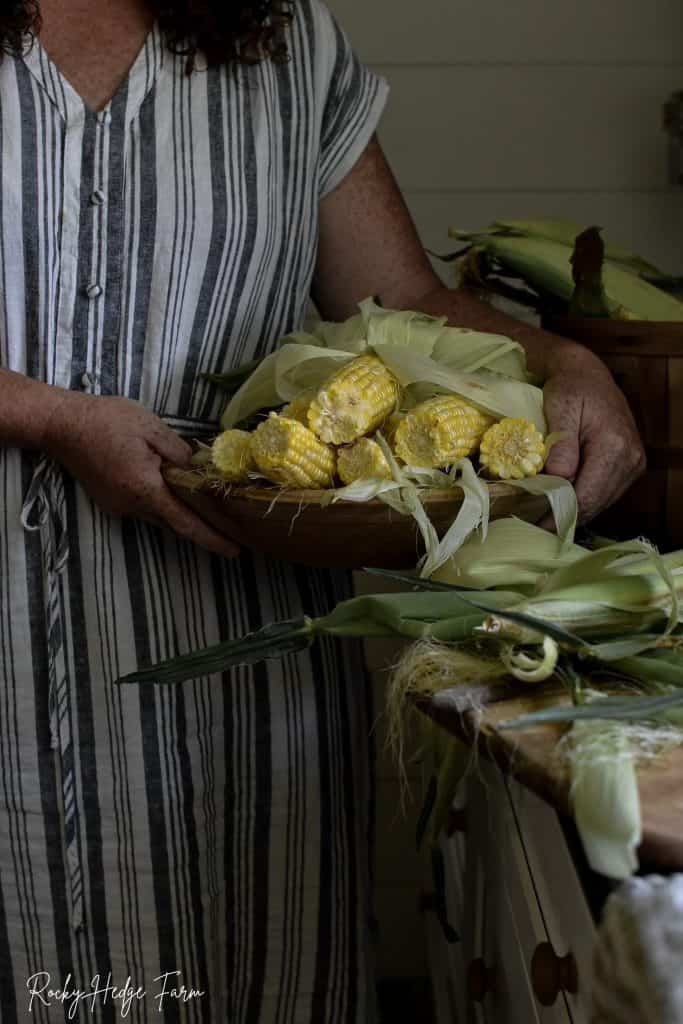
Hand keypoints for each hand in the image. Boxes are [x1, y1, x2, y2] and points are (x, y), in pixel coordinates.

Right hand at [41, 392, 239, 557]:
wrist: (61, 424)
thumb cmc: (106, 420)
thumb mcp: (152, 428)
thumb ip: (180, 452)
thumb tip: (200, 470)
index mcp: (145, 489)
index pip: (186, 522)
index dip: (212, 538)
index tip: (235, 551)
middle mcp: (131, 506)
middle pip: (174, 524)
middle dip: (201, 527)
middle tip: (229, 526)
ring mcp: (118, 506)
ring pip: (158, 516)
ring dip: (178, 513)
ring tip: (204, 504)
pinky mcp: (109, 501)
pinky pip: (142, 507)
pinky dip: (159, 501)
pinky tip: (168, 485)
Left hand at [542, 353, 645, 523]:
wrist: (587, 372)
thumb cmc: (570, 387)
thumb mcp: (560, 410)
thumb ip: (561, 446)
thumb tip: (557, 480)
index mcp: (614, 446)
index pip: (587, 495)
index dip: (558, 514)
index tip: (531, 524)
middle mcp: (630, 459)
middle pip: (594, 504)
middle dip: (562, 516)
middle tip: (530, 525)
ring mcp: (632, 464)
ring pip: (599, 503)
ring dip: (571, 511)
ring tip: (539, 517)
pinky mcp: (628, 465)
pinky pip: (603, 493)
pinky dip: (581, 500)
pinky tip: (559, 502)